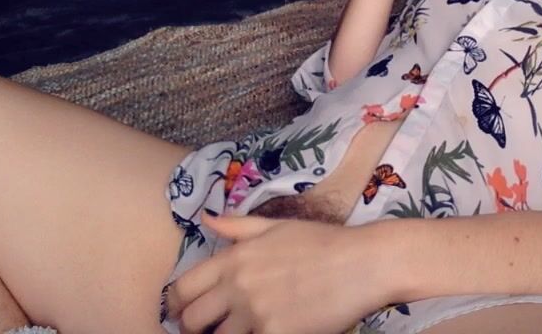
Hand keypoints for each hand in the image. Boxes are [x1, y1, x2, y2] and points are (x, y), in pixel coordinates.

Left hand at [166, 211, 388, 333]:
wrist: (364, 263)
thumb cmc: (324, 242)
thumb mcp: (278, 226)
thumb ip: (238, 226)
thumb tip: (207, 220)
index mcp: (235, 257)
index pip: (183, 288)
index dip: (176, 305)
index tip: (184, 313)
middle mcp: (238, 285)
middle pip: (192, 320)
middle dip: (194, 328)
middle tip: (209, 329)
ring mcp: (256, 313)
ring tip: (242, 330)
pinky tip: (267, 332)